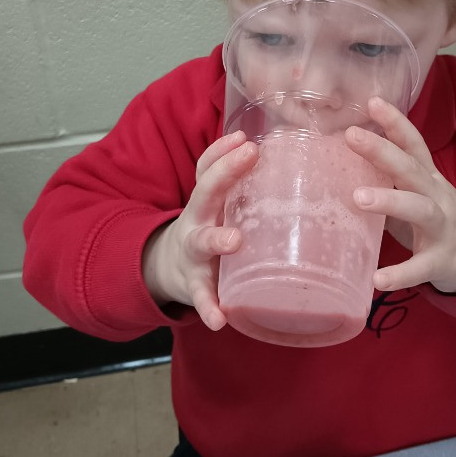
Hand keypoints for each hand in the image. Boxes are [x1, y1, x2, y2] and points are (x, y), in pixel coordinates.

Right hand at [142, 131, 257, 330]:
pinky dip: (208, 307)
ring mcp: (194, 253)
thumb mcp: (215, 205)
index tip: (244, 136)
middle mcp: (198, 220)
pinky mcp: (195, 285)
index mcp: (207, 201)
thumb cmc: (207, 228)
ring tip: (234, 241)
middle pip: (205, 192)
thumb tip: (287, 153)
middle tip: (250, 154)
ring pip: (203, 242)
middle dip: (224, 173)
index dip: (223, 151)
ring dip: (217, 239)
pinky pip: (200, 296)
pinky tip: (219, 319)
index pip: (209, 168)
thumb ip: (240, 184)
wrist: (168, 267)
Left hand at [346, 96, 455, 294]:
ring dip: (389, 201)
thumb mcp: (417, 193)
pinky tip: (377, 279)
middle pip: (411, 168)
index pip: (413, 143)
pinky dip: (400, 274)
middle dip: (382, 151)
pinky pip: (420, 267)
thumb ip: (387, 179)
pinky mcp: (441, 261)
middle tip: (351, 136)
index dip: (394, 122)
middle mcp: (436, 196)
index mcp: (427, 178)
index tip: (371, 101)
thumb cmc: (436, 219)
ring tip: (358, 199)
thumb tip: (337, 163)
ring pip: (419, 209)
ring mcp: (442, 228)